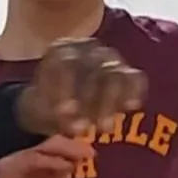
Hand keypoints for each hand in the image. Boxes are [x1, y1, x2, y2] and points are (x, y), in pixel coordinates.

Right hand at [0, 139, 82, 177]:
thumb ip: (62, 171)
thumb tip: (80, 155)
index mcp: (30, 156)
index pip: (53, 143)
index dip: (73, 144)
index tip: (91, 150)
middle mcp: (20, 154)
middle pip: (49, 141)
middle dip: (72, 145)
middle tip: (90, 152)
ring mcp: (12, 160)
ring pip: (42, 147)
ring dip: (65, 150)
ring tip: (83, 156)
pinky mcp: (8, 169)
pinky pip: (32, 160)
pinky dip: (50, 162)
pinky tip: (65, 165)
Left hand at [15, 40, 145, 138]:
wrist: (62, 105)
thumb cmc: (48, 104)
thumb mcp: (42, 109)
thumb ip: (54, 115)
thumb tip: (76, 127)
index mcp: (61, 50)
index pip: (66, 64)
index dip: (65, 88)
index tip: (63, 114)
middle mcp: (88, 48)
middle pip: (93, 69)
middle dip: (87, 102)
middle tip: (81, 129)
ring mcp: (110, 58)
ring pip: (115, 75)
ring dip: (109, 103)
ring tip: (103, 128)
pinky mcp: (127, 72)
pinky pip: (136, 79)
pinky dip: (134, 93)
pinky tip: (128, 109)